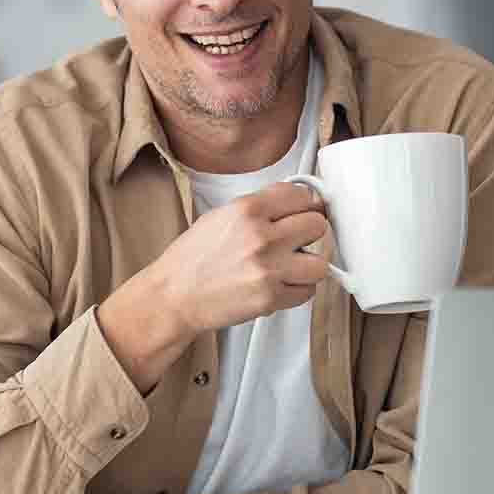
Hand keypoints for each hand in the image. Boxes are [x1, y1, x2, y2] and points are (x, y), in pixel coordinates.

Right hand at [156, 180, 333, 335]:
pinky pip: (307, 292)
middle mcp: (261, 236)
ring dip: (308, 266)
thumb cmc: (192, 259)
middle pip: (317, 226)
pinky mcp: (271, 298)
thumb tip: (291, 205)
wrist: (173, 295)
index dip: (304, 205)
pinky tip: (280, 285)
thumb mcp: (220, 216)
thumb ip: (258, 208)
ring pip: (320, 263)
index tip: (302, 212)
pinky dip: (298, 290)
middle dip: (308, 233)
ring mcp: (269, 269)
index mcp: (247, 209)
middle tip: (295, 241)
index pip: (301, 196)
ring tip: (290, 267)